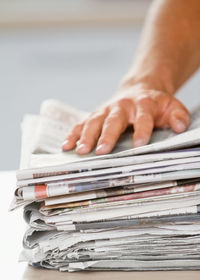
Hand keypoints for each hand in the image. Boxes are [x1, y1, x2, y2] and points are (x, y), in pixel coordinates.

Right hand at [62, 82, 189, 154]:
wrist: (139, 89)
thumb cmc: (155, 104)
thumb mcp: (171, 106)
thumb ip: (177, 115)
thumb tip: (180, 126)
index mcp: (143, 104)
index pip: (143, 118)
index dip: (142, 130)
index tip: (139, 144)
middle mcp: (122, 106)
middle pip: (113, 121)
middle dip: (107, 136)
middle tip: (101, 151)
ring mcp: (106, 110)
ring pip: (94, 121)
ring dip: (86, 136)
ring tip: (80, 151)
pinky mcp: (95, 114)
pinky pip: (82, 123)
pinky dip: (73, 134)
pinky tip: (66, 145)